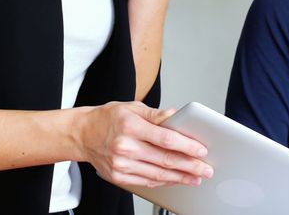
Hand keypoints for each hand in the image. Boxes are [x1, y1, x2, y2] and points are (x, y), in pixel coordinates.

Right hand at [77, 101, 211, 188]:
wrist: (82, 134)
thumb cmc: (109, 118)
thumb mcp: (132, 107)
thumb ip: (157, 114)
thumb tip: (177, 116)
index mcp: (131, 126)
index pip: (165, 139)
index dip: (187, 146)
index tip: (202, 150)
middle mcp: (125, 147)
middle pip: (164, 160)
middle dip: (190, 166)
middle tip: (206, 169)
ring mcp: (121, 164)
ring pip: (157, 175)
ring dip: (180, 178)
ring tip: (196, 178)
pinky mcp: (118, 176)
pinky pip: (146, 182)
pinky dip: (164, 182)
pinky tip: (176, 180)